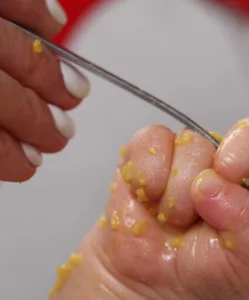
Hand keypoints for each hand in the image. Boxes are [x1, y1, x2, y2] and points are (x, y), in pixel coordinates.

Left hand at [0, 0, 89, 181]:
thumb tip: (6, 144)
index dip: (7, 155)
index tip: (25, 166)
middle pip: (7, 97)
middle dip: (39, 122)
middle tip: (59, 136)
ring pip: (23, 53)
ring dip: (53, 78)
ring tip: (73, 93)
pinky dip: (38, 14)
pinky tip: (54, 27)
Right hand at [88, 118, 248, 299]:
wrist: (158, 290)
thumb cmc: (212, 276)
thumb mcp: (245, 265)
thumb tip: (216, 186)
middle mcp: (239, 162)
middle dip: (235, 161)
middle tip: (212, 198)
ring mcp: (196, 154)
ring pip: (195, 142)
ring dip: (181, 188)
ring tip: (178, 220)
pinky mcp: (152, 152)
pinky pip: (151, 140)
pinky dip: (149, 173)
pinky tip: (150, 200)